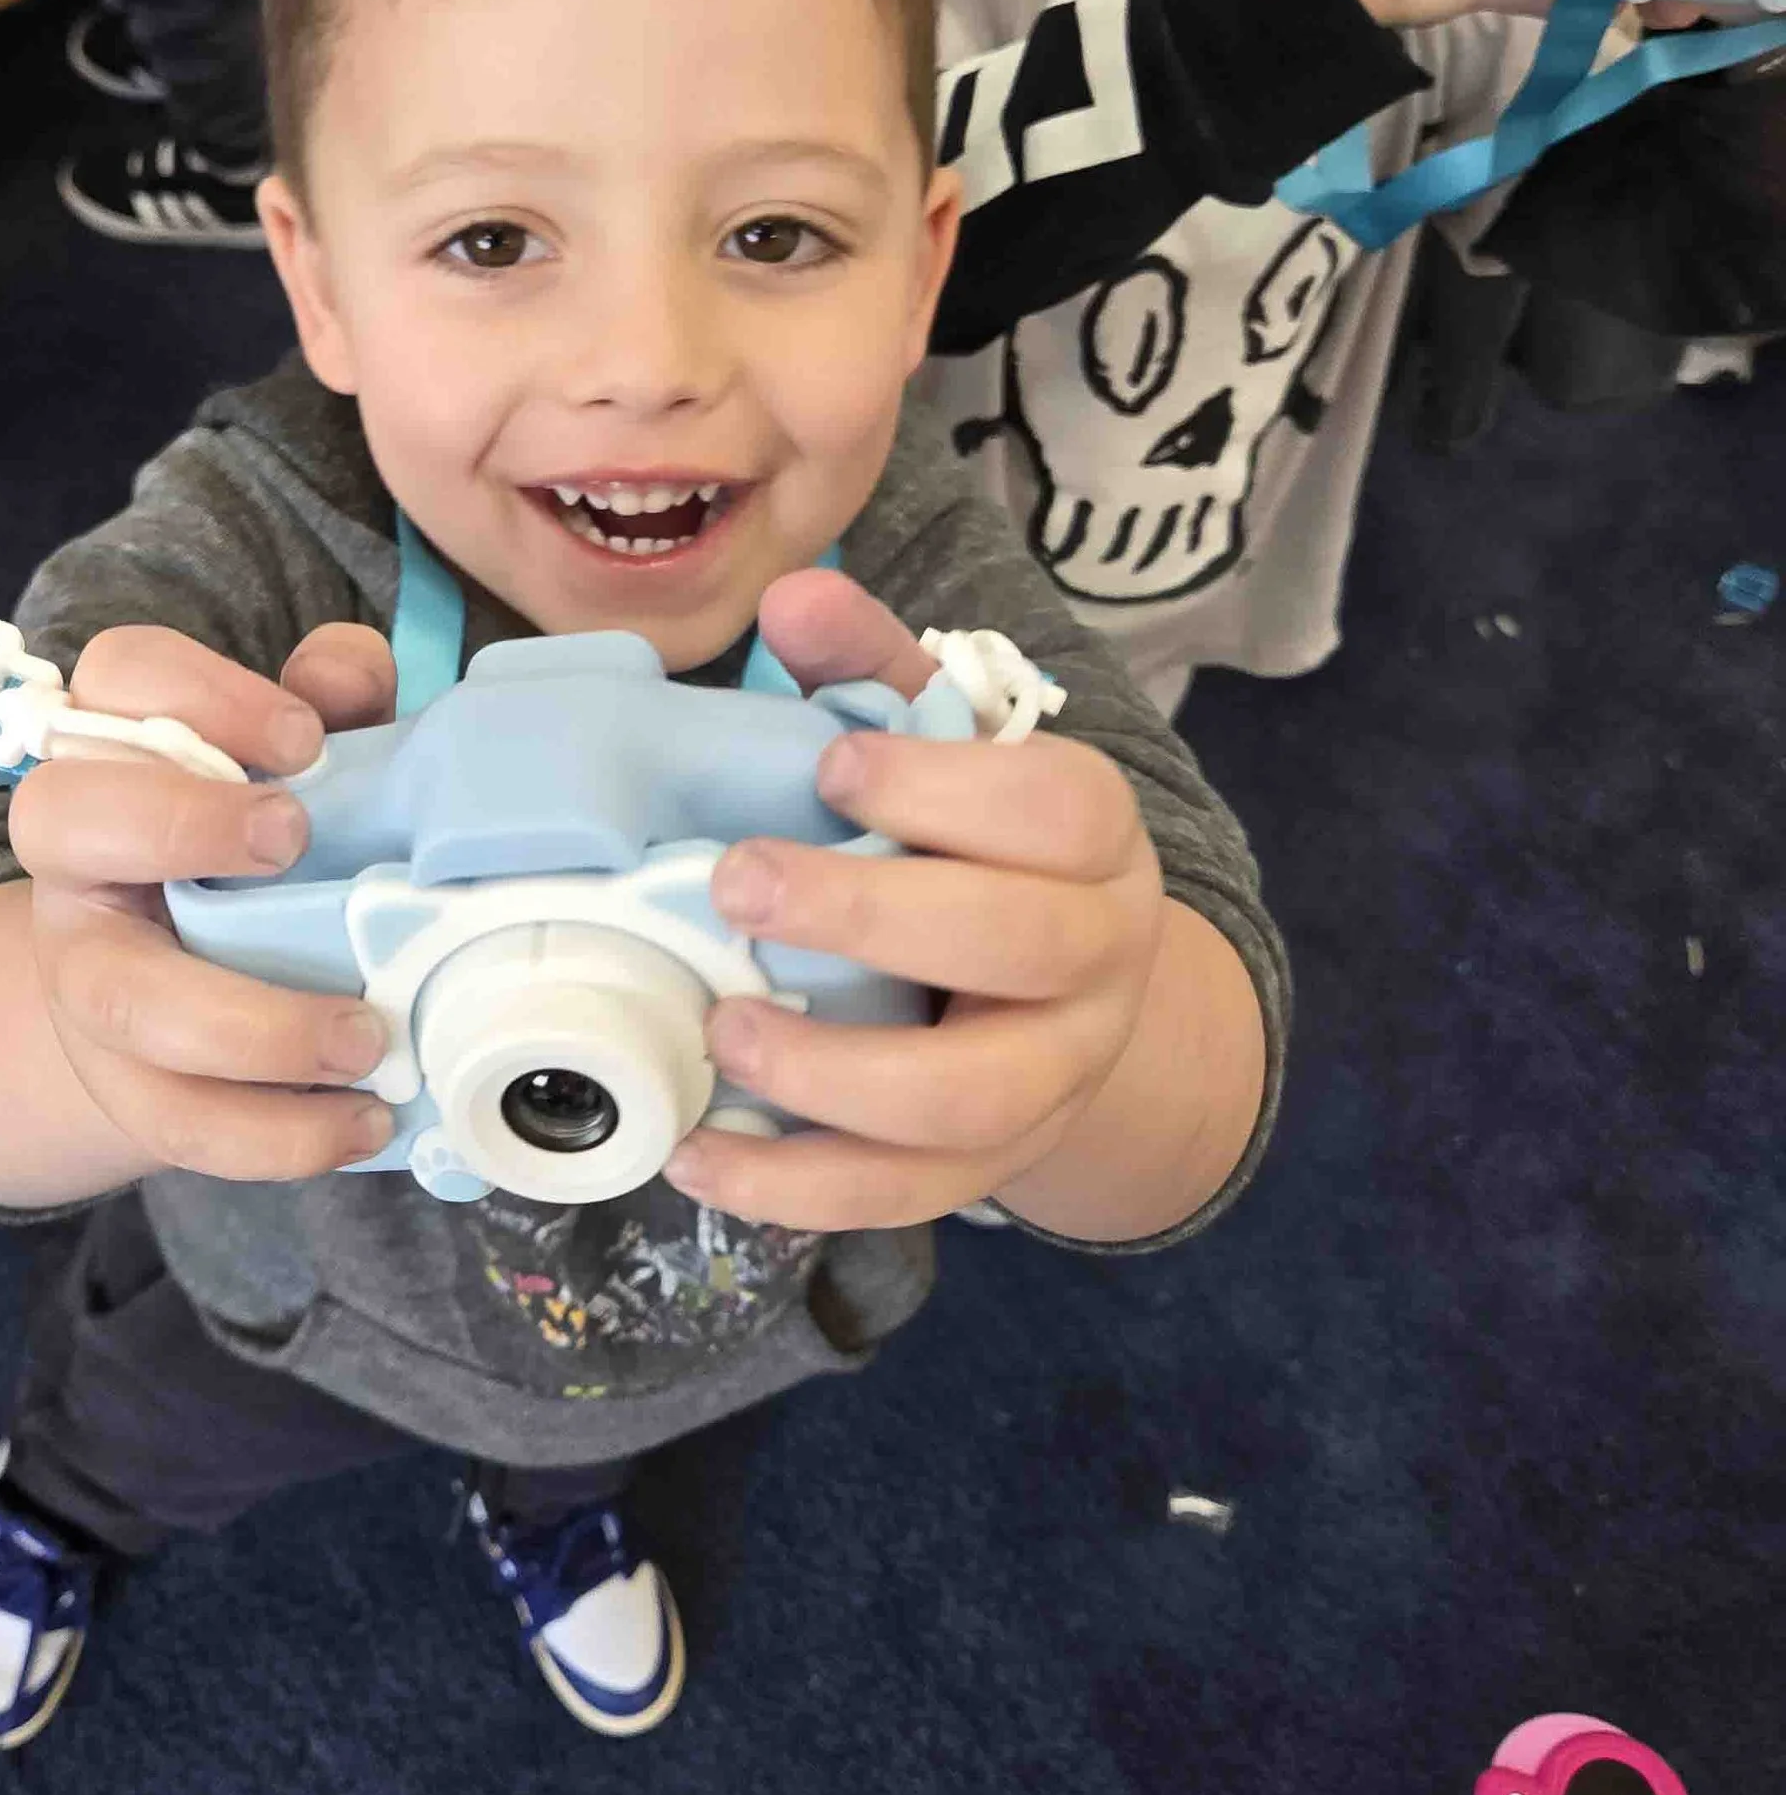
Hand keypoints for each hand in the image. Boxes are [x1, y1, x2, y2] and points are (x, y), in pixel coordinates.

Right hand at [8, 622, 400, 1184]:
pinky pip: (177, 1123)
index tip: (303, 738)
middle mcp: (74, 862)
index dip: (198, 692)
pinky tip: (363, 1121)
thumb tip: (346, 673)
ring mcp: (86, 980)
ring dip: (254, 1026)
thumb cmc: (254, 850)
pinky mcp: (123, 1086)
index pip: (112, 677)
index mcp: (115, 753)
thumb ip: (333, 701)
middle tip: (293, 841)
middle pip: (62, 820)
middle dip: (177, 824)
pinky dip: (278, 1134)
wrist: (183, 993)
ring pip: (123, 1001)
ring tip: (366, 1036)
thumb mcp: (298, 765)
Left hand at [658, 571, 1166, 1231]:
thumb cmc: (976, 844)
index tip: (832, 763)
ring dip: (832, 1075)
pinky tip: (697, 1155)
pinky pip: (901, 1196)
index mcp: (1093, 838)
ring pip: (968, 1100)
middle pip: (1017, 944)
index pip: (1056, 807)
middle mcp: (1096, 957)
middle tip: (735, 885)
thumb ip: (871, 669)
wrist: (1066, 996)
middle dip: (870, 916)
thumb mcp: (943, 745)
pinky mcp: (988, 1165)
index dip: (945, 786)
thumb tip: (791, 598)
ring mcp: (1050, 1076)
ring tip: (721, 1031)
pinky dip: (793, 1188)